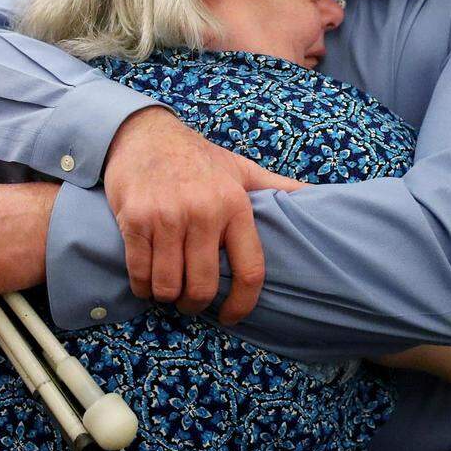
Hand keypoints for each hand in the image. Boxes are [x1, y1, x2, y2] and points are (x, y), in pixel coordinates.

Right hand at [104, 107, 303, 324]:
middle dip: (196, 304)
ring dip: (168, 297)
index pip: (249, 270)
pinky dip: (143, 286)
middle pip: (203, 286)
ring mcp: (166, 216)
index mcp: (235, 205)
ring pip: (168, 285)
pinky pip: (140, 272)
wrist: (145, 134)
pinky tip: (148, 281)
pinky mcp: (135, 219)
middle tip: (192, 301)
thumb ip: (277, 186)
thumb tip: (315, 194)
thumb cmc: (198, 158)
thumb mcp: (241, 169)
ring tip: (169, 290)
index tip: (232, 316)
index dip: (242, 303)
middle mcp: (203, 212)